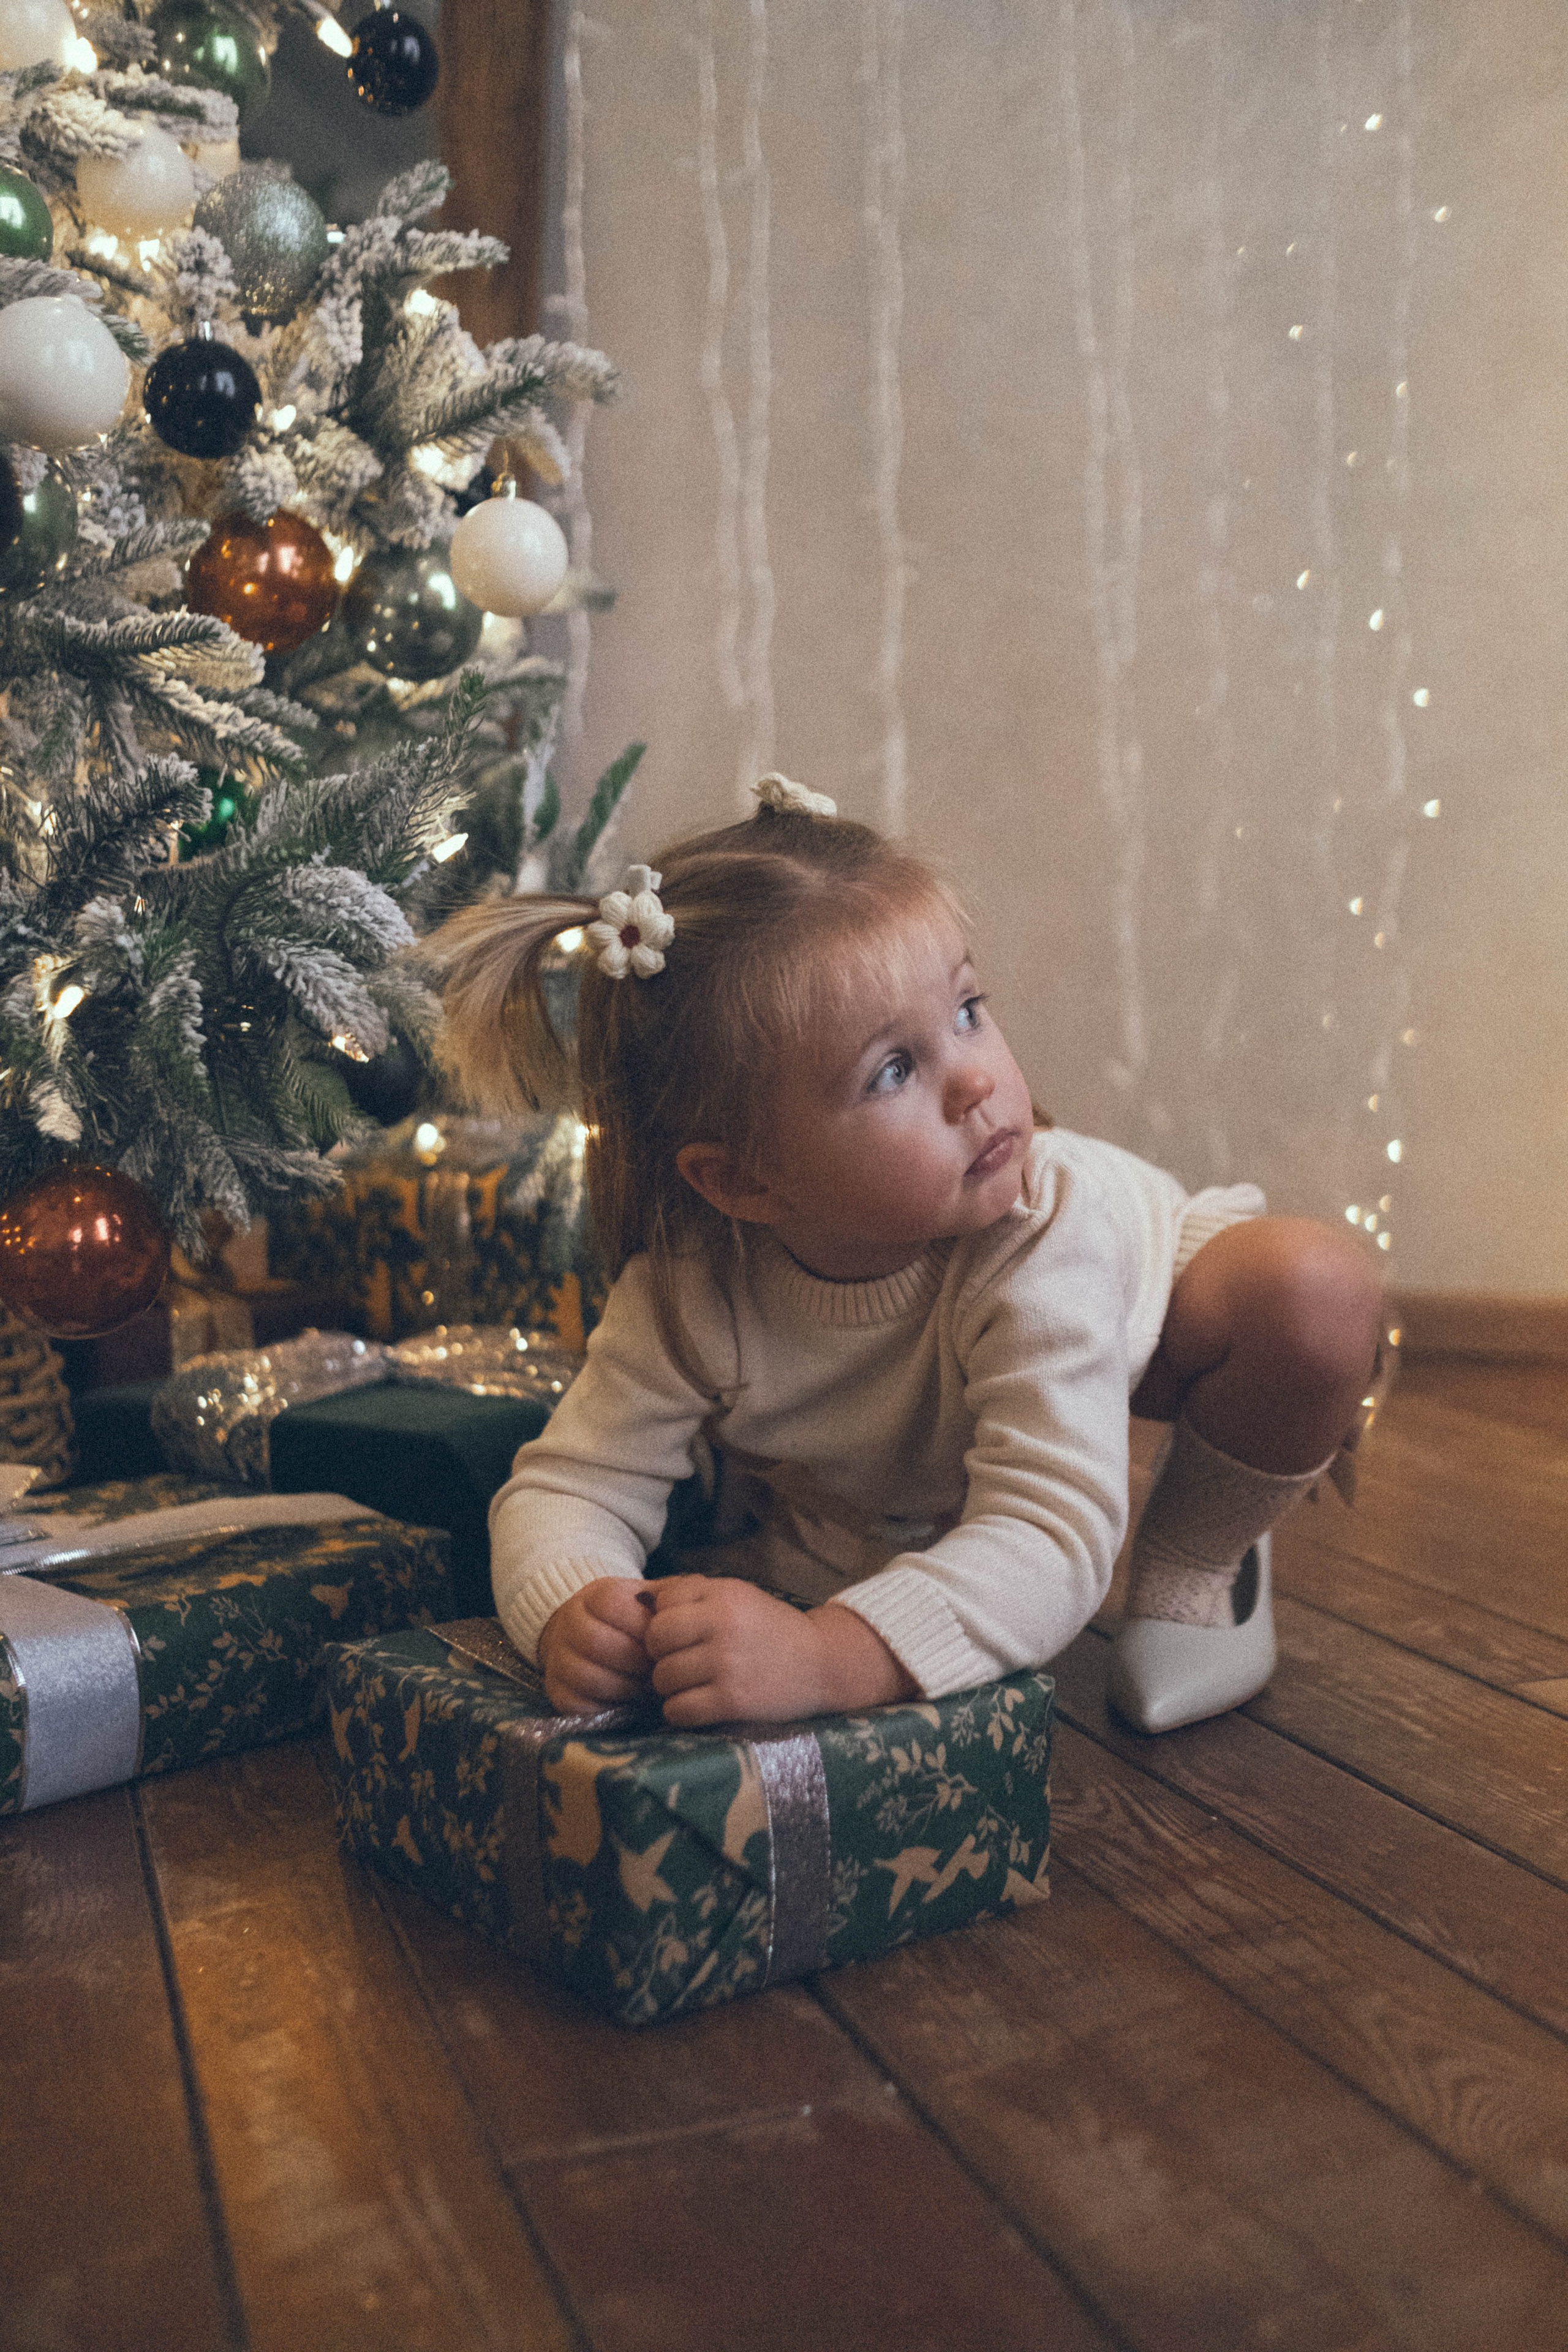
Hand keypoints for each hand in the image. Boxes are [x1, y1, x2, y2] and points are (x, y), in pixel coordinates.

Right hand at [537, 1579, 654, 1710]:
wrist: (587, 1638)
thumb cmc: (630, 1622)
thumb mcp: (646, 1601)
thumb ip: (667, 1599)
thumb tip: (686, 1607)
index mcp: (592, 1596)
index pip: (610, 1602)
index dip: (640, 1622)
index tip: (661, 1637)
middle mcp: (568, 1624)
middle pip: (596, 1641)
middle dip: (634, 1660)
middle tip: (658, 1668)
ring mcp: (558, 1659)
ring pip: (587, 1676)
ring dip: (624, 1686)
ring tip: (645, 1685)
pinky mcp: (556, 1692)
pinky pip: (578, 1705)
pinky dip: (607, 1706)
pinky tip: (626, 1700)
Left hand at [643, 1576, 917, 1726]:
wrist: (822, 1664)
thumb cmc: (769, 1628)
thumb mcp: (736, 1595)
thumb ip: (690, 1592)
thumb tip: (636, 1597)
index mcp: (723, 1594)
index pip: (661, 1604)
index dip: (661, 1621)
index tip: (678, 1635)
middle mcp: (723, 1625)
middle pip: (654, 1640)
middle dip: (659, 1654)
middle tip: (678, 1662)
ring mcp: (727, 1664)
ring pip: (662, 1678)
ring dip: (670, 1687)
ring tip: (692, 1684)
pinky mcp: (733, 1701)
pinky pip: (678, 1710)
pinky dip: (681, 1712)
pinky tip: (698, 1705)